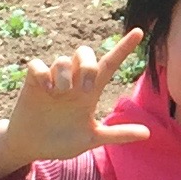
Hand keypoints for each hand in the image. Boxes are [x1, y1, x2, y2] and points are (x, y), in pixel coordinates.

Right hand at [0, 29, 150, 179]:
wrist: (32, 147)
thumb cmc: (62, 142)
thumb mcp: (92, 139)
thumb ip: (118, 134)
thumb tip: (148, 134)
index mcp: (90, 91)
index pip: (110, 64)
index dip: (124, 48)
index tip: (139, 32)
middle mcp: (73, 81)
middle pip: (84, 53)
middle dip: (88, 64)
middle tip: (86, 88)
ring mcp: (53, 80)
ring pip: (62, 59)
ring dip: (64, 75)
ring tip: (60, 94)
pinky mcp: (33, 83)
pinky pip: (37, 65)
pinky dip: (42, 73)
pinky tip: (45, 89)